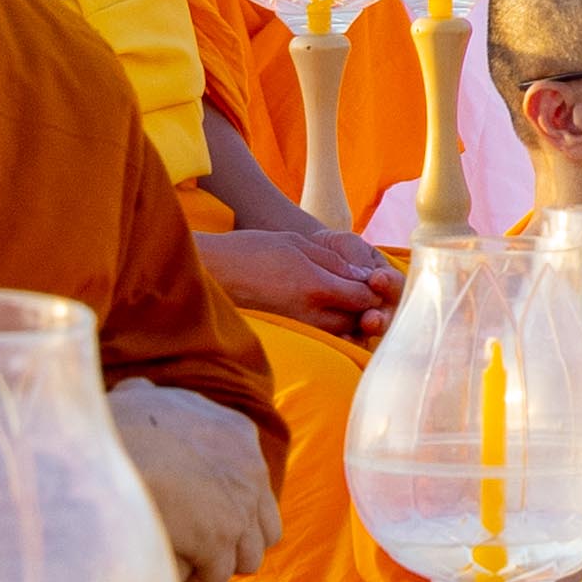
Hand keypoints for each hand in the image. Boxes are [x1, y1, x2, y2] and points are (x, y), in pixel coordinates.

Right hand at [108, 378, 278, 581]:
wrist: (103, 454)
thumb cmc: (112, 427)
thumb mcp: (137, 398)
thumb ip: (147, 396)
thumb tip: (138, 390)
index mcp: (237, 433)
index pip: (255, 480)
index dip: (228, 501)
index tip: (200, 512)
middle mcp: (250, 469)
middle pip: (264, 523)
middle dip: (236, 539)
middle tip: (201, 547)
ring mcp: (239, 506)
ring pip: (249, 554)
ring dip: (220, 562)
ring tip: (189, 566)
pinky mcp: (218, 539)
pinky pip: (218, 573)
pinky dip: (198, 578)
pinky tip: (174, 576)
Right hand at [197, 223, 399, 336]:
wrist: (206, 272)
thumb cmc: (250, 251)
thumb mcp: (298, 245)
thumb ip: (334, 263)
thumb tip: (364, 277)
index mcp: (315, 286)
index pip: (364, 298)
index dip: (375, 289)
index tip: (375, 280)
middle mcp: (308, 312)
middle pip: (356, 321)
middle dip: (366, 310)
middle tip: (365, 294)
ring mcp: (295, 326)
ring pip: (339, 333)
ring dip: (349, 321)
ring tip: (347, 303)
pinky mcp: (284, 332)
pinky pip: (318, 336)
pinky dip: (330, 329)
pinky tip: (327, 313)